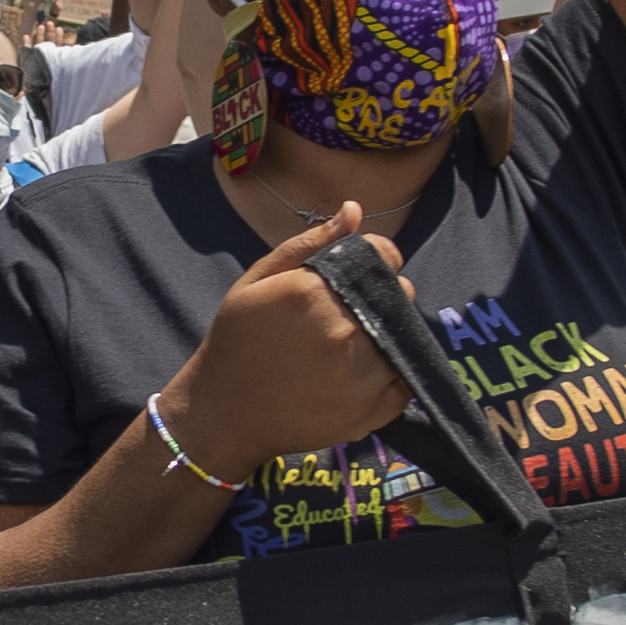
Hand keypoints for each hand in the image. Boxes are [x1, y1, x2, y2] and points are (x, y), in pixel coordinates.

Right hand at [162, 206, 414, 477]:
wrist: (222, 413)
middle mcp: (344, 332)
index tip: (362, 272)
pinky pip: (403, 382)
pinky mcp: (369, 413)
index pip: (383, 258)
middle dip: (381, 296)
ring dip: (386, 335)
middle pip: (397, 297)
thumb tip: (354, 211)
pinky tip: (357, 373)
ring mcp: (360, 376)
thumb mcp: (258, 282)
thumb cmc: (236, 341)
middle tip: (348, 313)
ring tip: (349, 344)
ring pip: (402, 338)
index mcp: (314, 292)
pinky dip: (391, 375)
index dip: (377, 259)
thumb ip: (308, 244)